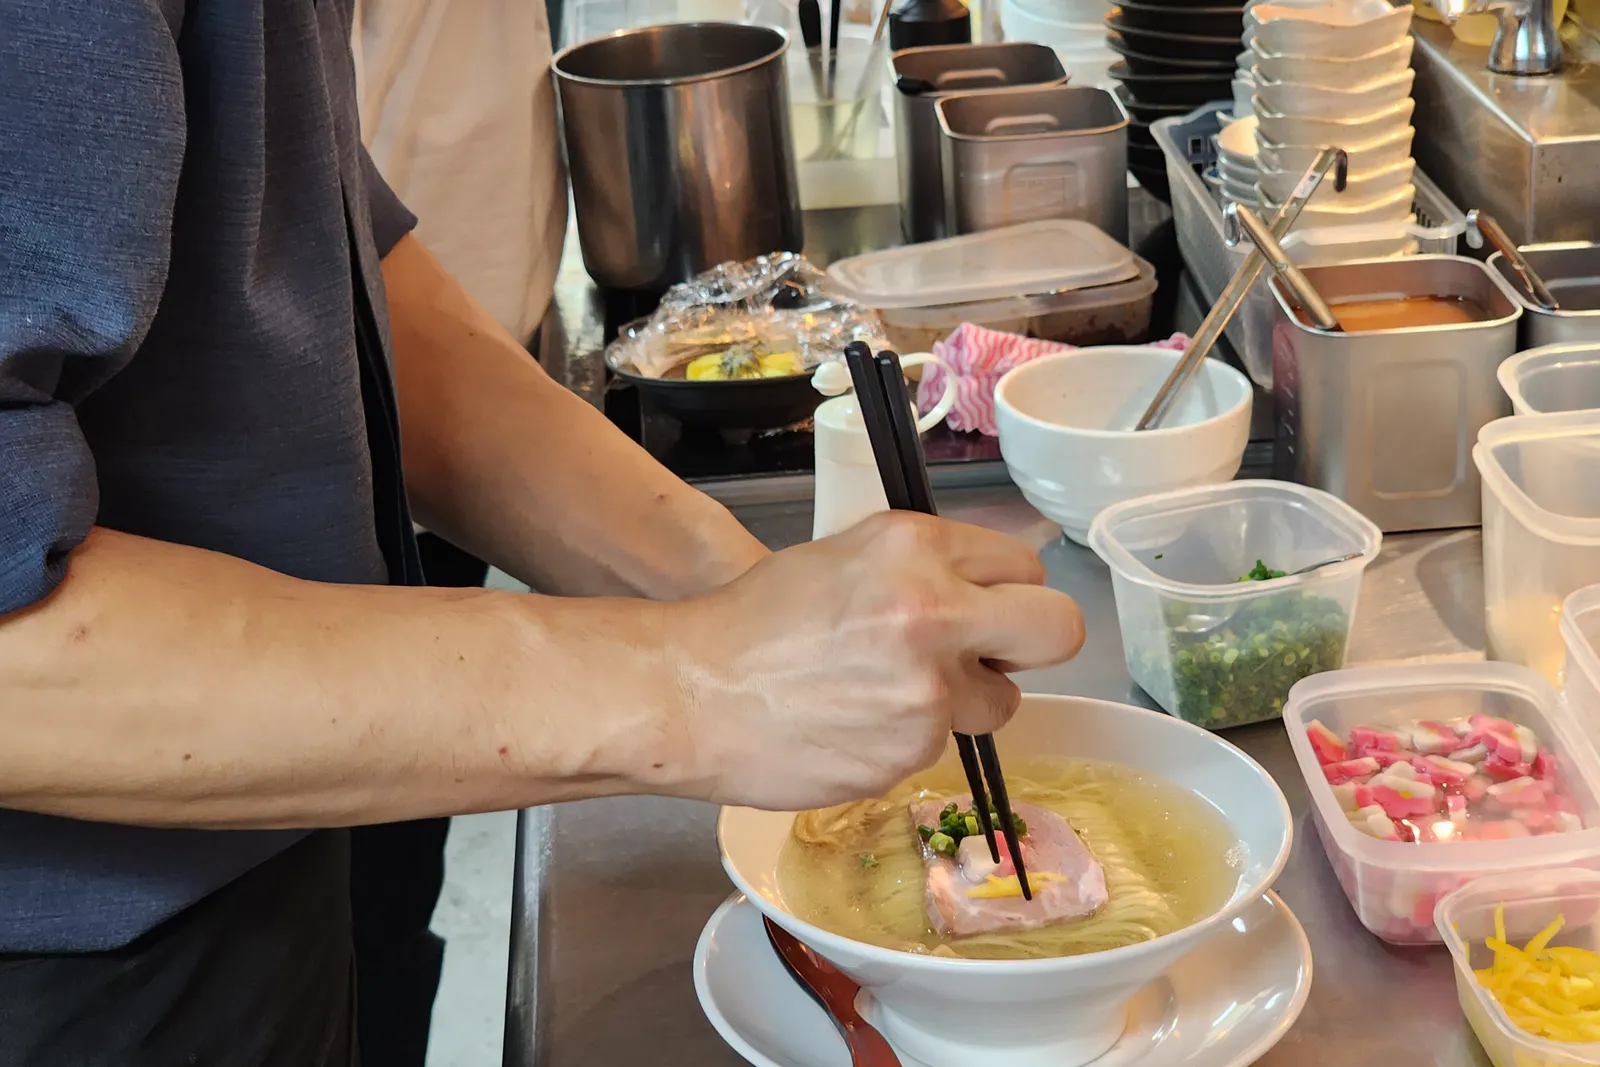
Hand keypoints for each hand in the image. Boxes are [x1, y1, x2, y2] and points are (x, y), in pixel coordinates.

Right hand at [665, 512, 1084, 809]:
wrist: (689, 695)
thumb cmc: (752, 620)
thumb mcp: (845, 558)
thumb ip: (924, 568)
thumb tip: (988, 587)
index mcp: (915, 549)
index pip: (1025, 566)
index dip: (1005, 590)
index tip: (983, 605)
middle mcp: (934, 615)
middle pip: (1058, 630)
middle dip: (1031, 642)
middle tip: (990, 652)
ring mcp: (927, 694)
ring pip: (1001, 702)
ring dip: (965, 700)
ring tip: (889, 693)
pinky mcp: (910, 756)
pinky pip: (940, 747)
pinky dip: (907, 739)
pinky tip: (852, 725)